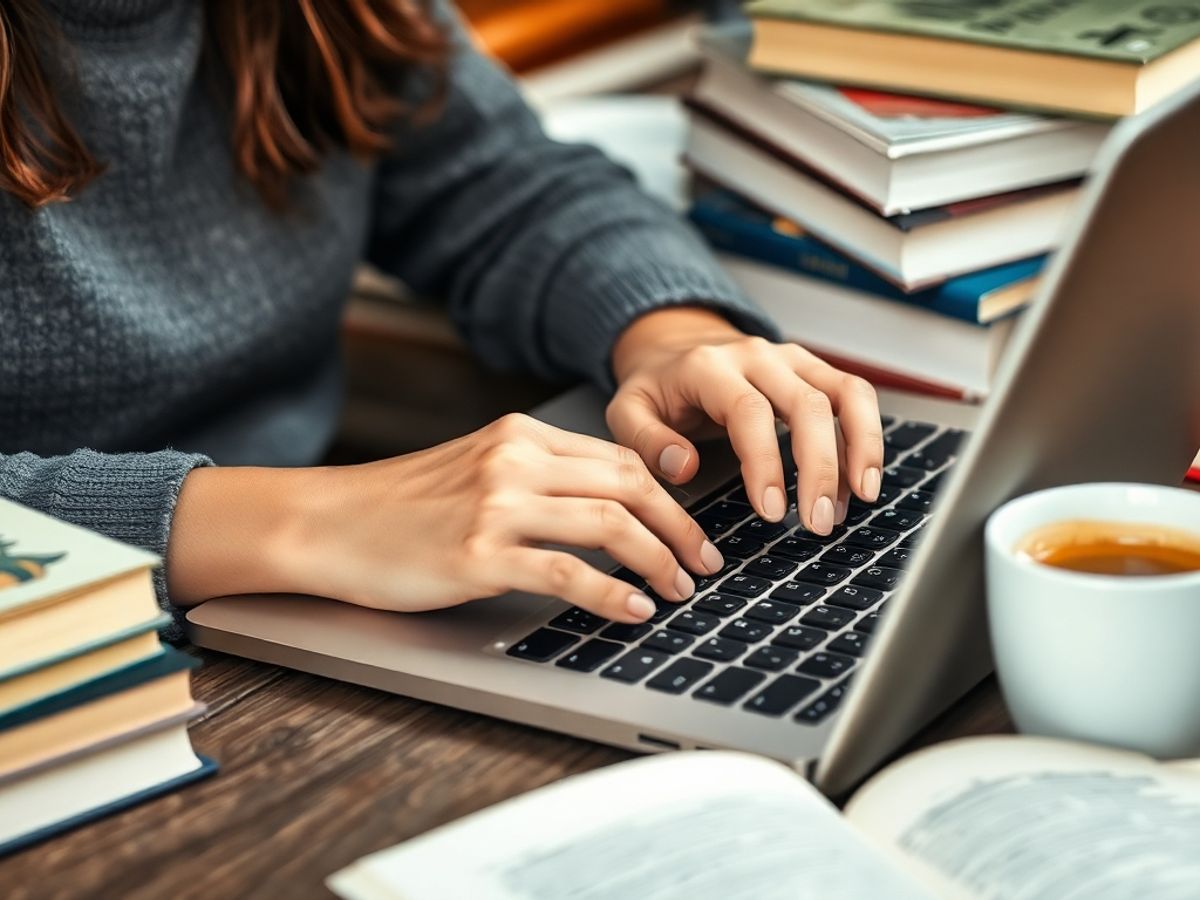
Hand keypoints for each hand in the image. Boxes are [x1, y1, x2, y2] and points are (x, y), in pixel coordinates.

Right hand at [168, 414, 724, 622]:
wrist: (327, 522)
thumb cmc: (399, 505)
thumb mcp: (474, 468)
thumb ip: (536, 477)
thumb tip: (608, 507)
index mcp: (520, 435)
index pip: (619, 459)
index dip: (669, 497)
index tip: (691, 528)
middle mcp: (515, 460)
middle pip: (629, 485)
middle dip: (679, 528)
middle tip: (705, 562)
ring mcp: (496, 504)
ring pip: (609, 523)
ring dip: (658, 559)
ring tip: (679, 590)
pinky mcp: (478, 552)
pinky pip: (566, 571)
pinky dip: (611, 592)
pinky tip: (632, 610)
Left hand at [608, 308, 884, 534]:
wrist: (675, 347)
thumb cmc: (657, 388)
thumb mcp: (627, 411)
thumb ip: (647, 441)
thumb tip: (685, 467)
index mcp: (710, 367)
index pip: (749, 412)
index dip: (765, 463)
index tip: (771, 512)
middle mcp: (758, 356)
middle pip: (808, 405)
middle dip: (820, 468)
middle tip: (819, 522)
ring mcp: (792, 359)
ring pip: (846, 394)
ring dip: (861, 448)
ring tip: (861, 499)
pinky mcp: (814, 370)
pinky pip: (854, 396)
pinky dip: (867, 437)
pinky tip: (861, 480)